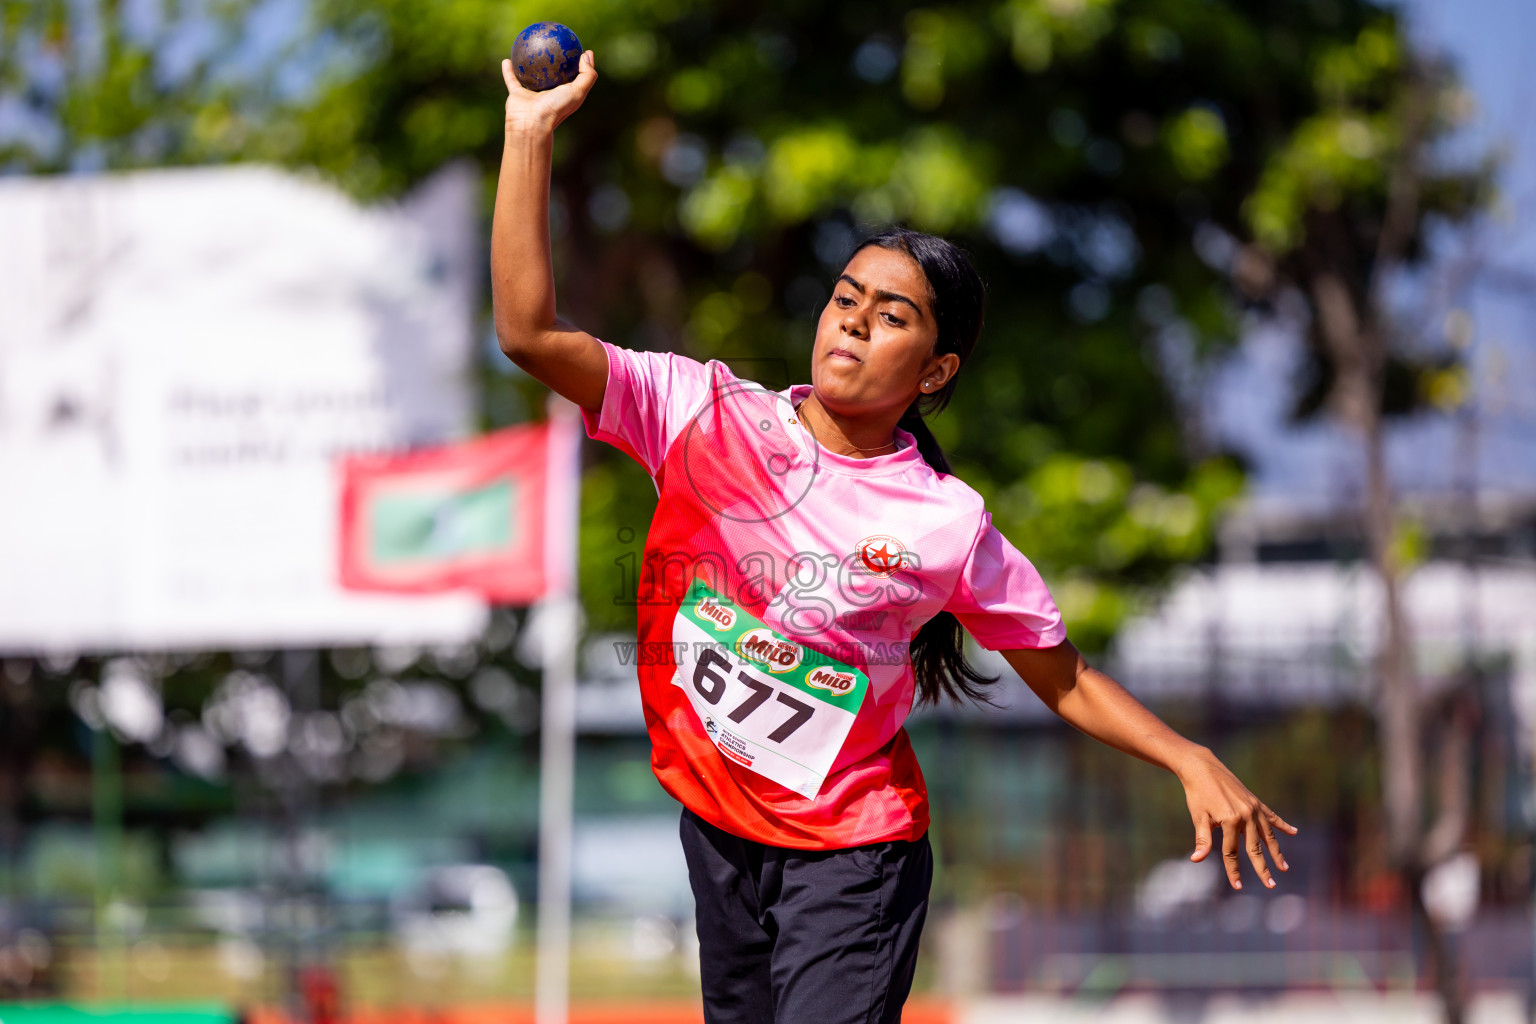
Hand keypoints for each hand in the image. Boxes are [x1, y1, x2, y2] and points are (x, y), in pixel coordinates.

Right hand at [501, 50, 596, 134]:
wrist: (532, 123)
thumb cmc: (556, 108)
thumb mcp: (578, 91)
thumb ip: (587, 75)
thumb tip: (586, 55)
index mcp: (565, 95)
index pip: (575, 78)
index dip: (581, 65)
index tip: (582, 51)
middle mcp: (549, 95)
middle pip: (553, 76)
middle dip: (556, 63)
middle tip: (557, 45)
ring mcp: (532, 95)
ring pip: (531, 76)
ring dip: (530, 65)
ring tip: (530, 48)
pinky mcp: (517, 95)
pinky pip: (511, 79)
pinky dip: (508, 71)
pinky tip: (507, 59)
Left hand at [1177, 747, 1296, 889]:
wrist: (1202, 768)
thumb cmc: (1197, 794)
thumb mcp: (1198, 817)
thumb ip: (1202, 840)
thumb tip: (1196, 860)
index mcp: (1231, 820)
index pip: (1232, 852)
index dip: (1233, 870)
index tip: (1237, 887)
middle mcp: (1246, 815)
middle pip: (1255, 848)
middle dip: (1262, 868)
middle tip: (1271, 886)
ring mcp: (1253, 808)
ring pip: (1267, 835)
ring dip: (1276, 851)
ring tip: (1283, 867)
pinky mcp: (1255, 801)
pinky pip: (1271, 816)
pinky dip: (1282, 825)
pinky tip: (1294, 832)